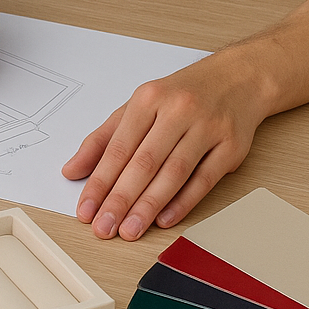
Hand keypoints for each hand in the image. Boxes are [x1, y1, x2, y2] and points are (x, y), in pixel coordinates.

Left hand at [61, 49, 271, 239]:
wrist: (237, 78)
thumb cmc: (179, 96)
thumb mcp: (137, 108)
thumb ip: (103, 140)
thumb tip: (71, 171)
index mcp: (148, 100)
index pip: (117, 148)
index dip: (99, 182)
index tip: (85, 209)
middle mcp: (177, 111)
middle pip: (144, 162)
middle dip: (121, 199)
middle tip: (104, 227)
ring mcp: (207, 128)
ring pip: (174, 172)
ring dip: (149, 205)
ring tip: (129, 230)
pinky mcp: (231, 146)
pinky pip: (205, 179)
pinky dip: (183, 202)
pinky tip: (164, 219)